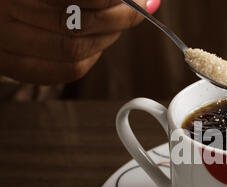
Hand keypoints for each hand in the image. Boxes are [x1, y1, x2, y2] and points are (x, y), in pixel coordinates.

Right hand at [0, 0, 159, 84]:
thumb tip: (144, 1)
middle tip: (137, 9)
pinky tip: (98, 42)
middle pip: (77, 24)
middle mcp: (3, 14)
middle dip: (119, 18)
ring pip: (75, 51)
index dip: (112, 0)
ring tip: (118, 22)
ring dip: (109, 37)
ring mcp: (5, 45)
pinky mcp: (12, 66)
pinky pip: (66, 71)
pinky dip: (92, 57)